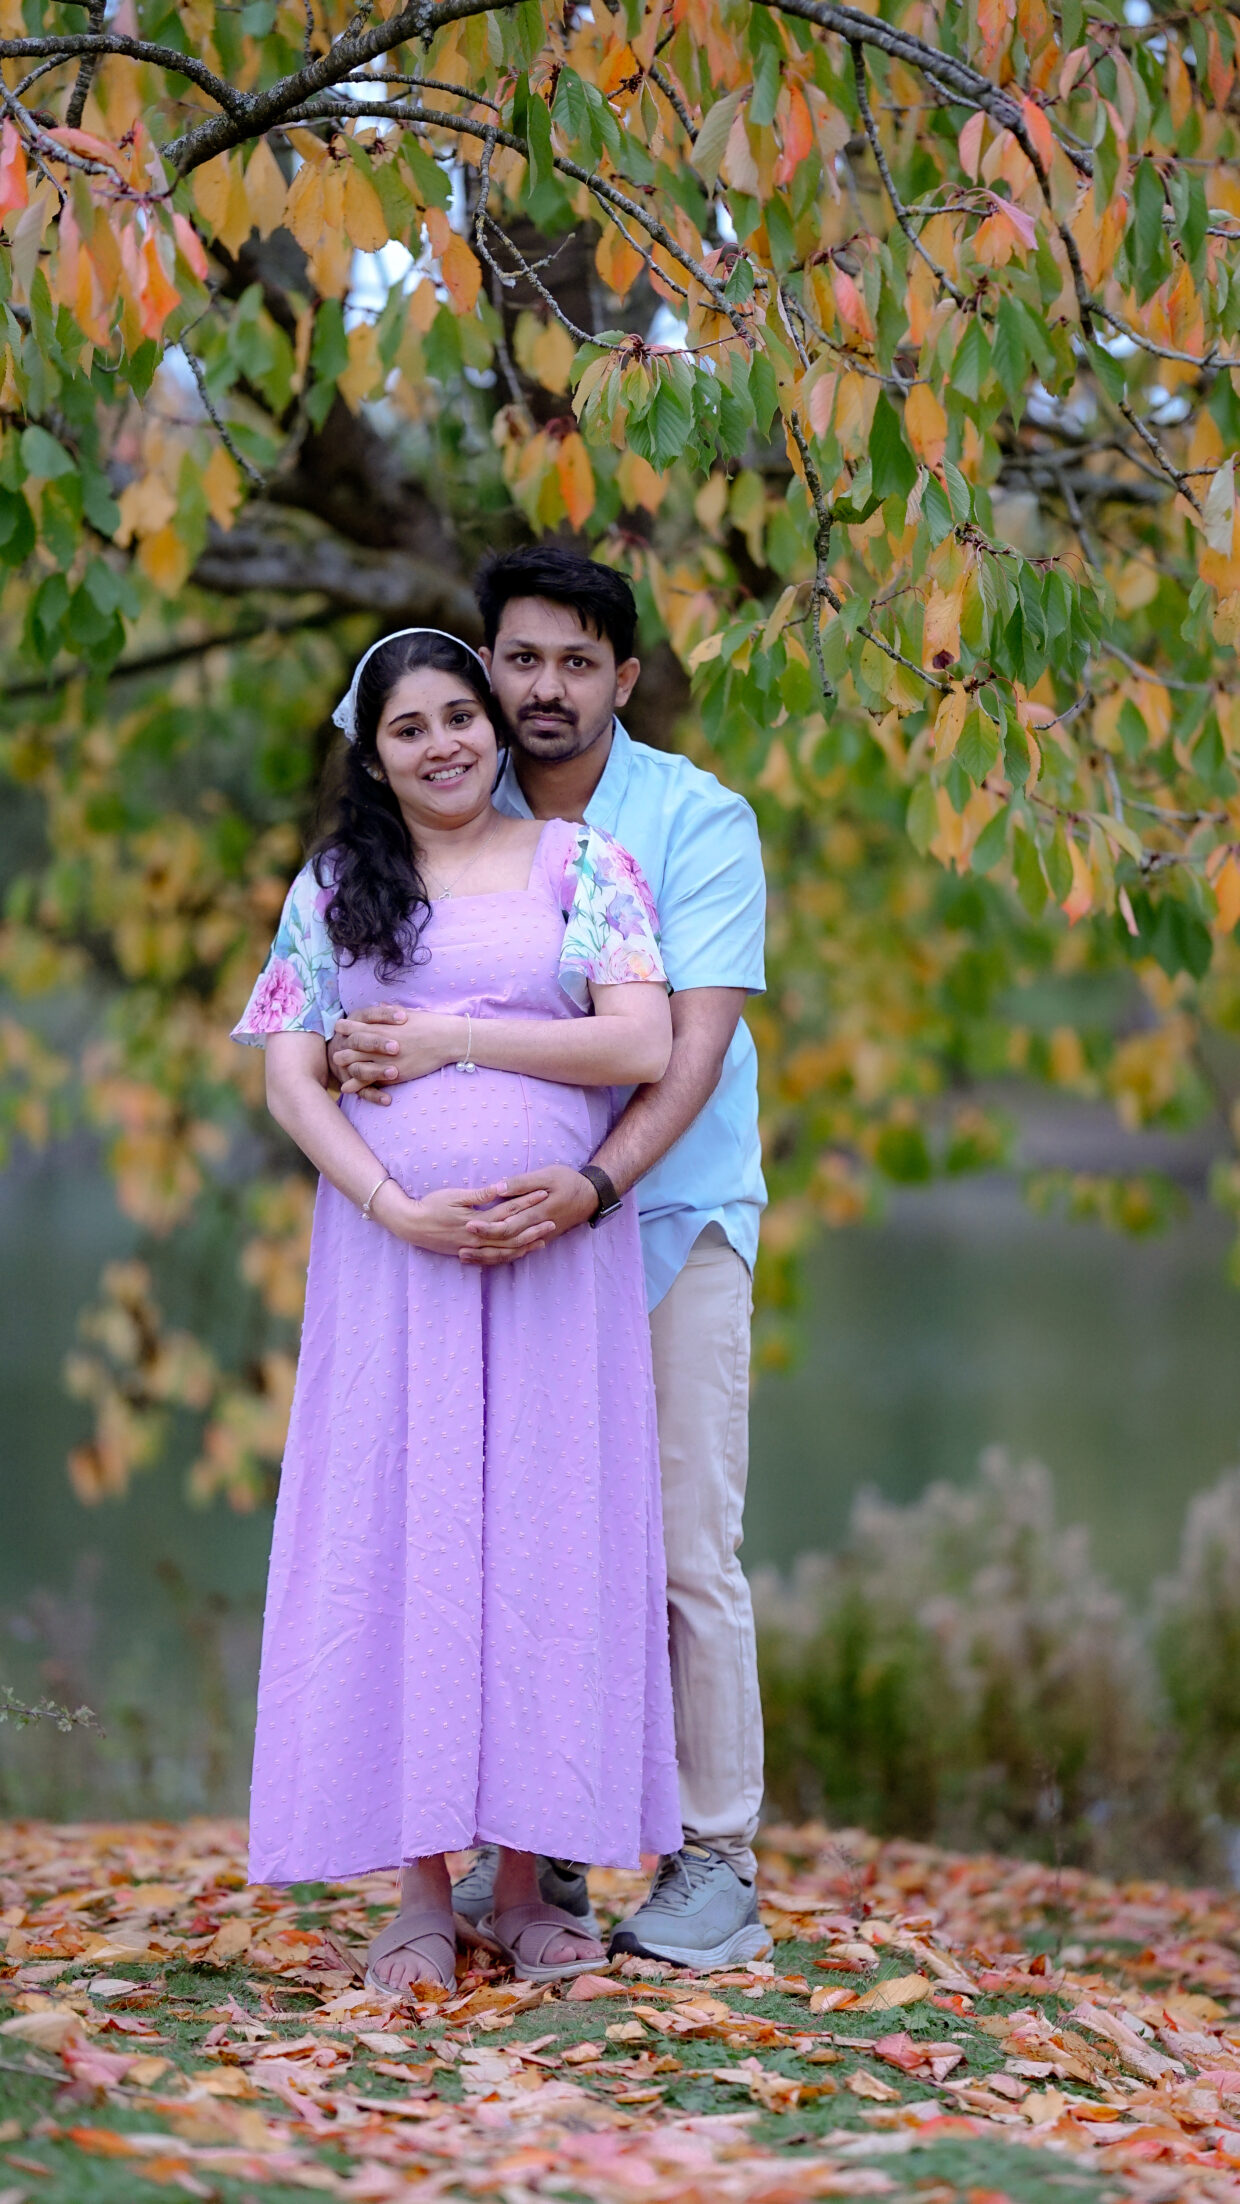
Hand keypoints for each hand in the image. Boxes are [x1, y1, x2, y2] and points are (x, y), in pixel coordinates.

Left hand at [331, 1006, 463, 1099]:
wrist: (446, 1039)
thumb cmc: (429, 1023)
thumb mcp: (407, 1013)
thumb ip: (390, 1011)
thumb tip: (381, 1005)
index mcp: (381, 1027)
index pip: (354, 1027)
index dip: (345, 1028)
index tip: (338, 1028)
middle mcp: (379, 1043)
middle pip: (350, 1048)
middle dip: (341, 1050)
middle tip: (335, 1053)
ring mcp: (384, 1060)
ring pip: (356, 1065)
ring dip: (346, 1068)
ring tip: (339, 1069)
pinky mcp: (393, 1074)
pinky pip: (369, 1081)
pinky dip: (356, 1085)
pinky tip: (347, 1088)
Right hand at [373, 1177, 555, 1259]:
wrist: (411, 1225)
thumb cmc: (431, 1206)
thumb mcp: (455, 1195)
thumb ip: (480, 1194)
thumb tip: (501, 1187)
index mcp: (477, 1220)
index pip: (508, 1210)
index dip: (527, 1202)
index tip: (543, 1194)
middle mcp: (478, 1237)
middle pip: (512, 1234)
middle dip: (533, 1227)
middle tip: (553, 1220)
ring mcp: (474, 1248)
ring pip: (505, 1250)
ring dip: (525, 1245)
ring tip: (543, 1239)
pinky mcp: (469, 1253)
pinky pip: (493, 1259)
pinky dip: (509, 1256)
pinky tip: (520, 1252)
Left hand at [459, 1164, 600, 1266]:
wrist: (592, 1196)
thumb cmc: (569, 1181)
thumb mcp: (547, 1175)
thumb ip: (522, 1183)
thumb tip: (499, 1188)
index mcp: (537, 1213)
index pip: (509, 1225)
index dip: (488, 1227)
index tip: (469, 1224)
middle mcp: (537, 1230)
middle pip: (506, 1243)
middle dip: (482, 1247)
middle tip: (459, 1248)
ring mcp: (539, 1238)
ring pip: (510, 1253)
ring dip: (488, 1257)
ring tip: (466, 1257)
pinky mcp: (540, 1240)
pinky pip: (518, 1253)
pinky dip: (501, 1258)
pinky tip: (485, 1259)